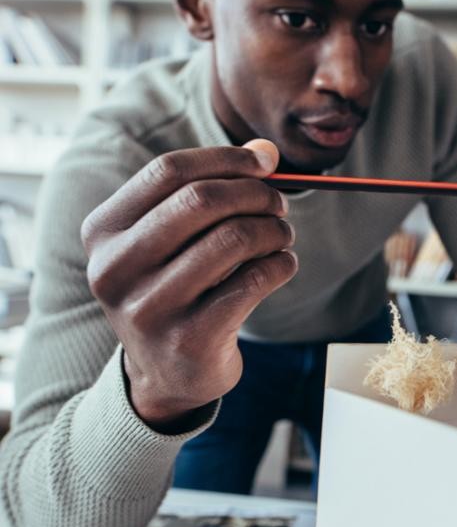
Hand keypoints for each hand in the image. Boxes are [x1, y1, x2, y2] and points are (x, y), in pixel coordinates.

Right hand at [81, 139, 297, 430]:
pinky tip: (282, 265)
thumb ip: (213, 187)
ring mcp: (150, 308)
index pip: (168, 171)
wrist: (167, 375)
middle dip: (255, 194)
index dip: (226, 159)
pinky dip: (281, 263)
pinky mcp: (191, 340)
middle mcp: (115, 269)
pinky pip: (254, 281)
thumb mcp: (176, 238)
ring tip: (282, 235)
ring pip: (233, 239)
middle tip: (279, 204)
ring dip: (274, 230)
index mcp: (103, 232)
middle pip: (201, 200)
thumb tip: (265, 151)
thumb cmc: (178, 288)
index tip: (263, 164)